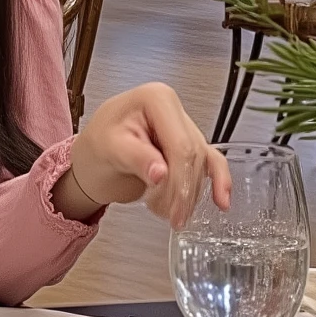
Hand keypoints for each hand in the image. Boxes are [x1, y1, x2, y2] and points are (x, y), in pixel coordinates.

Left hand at [56, 83, 229, 228]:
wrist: (93, 156)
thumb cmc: (96, 147)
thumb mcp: (108, 149)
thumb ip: (136, 158)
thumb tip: (161, 173)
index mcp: (156, 99)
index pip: (179, 144)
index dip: (179, 179)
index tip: (172, 207)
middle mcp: (173, 108)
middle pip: (193, 155)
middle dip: (183, 191)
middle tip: (171, 217)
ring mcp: (183, 125)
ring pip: (201, 164)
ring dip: (188, 194)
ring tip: (167, 212)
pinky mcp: (188, 143)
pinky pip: (210, 161)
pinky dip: (218, 181)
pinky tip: (221, 201)